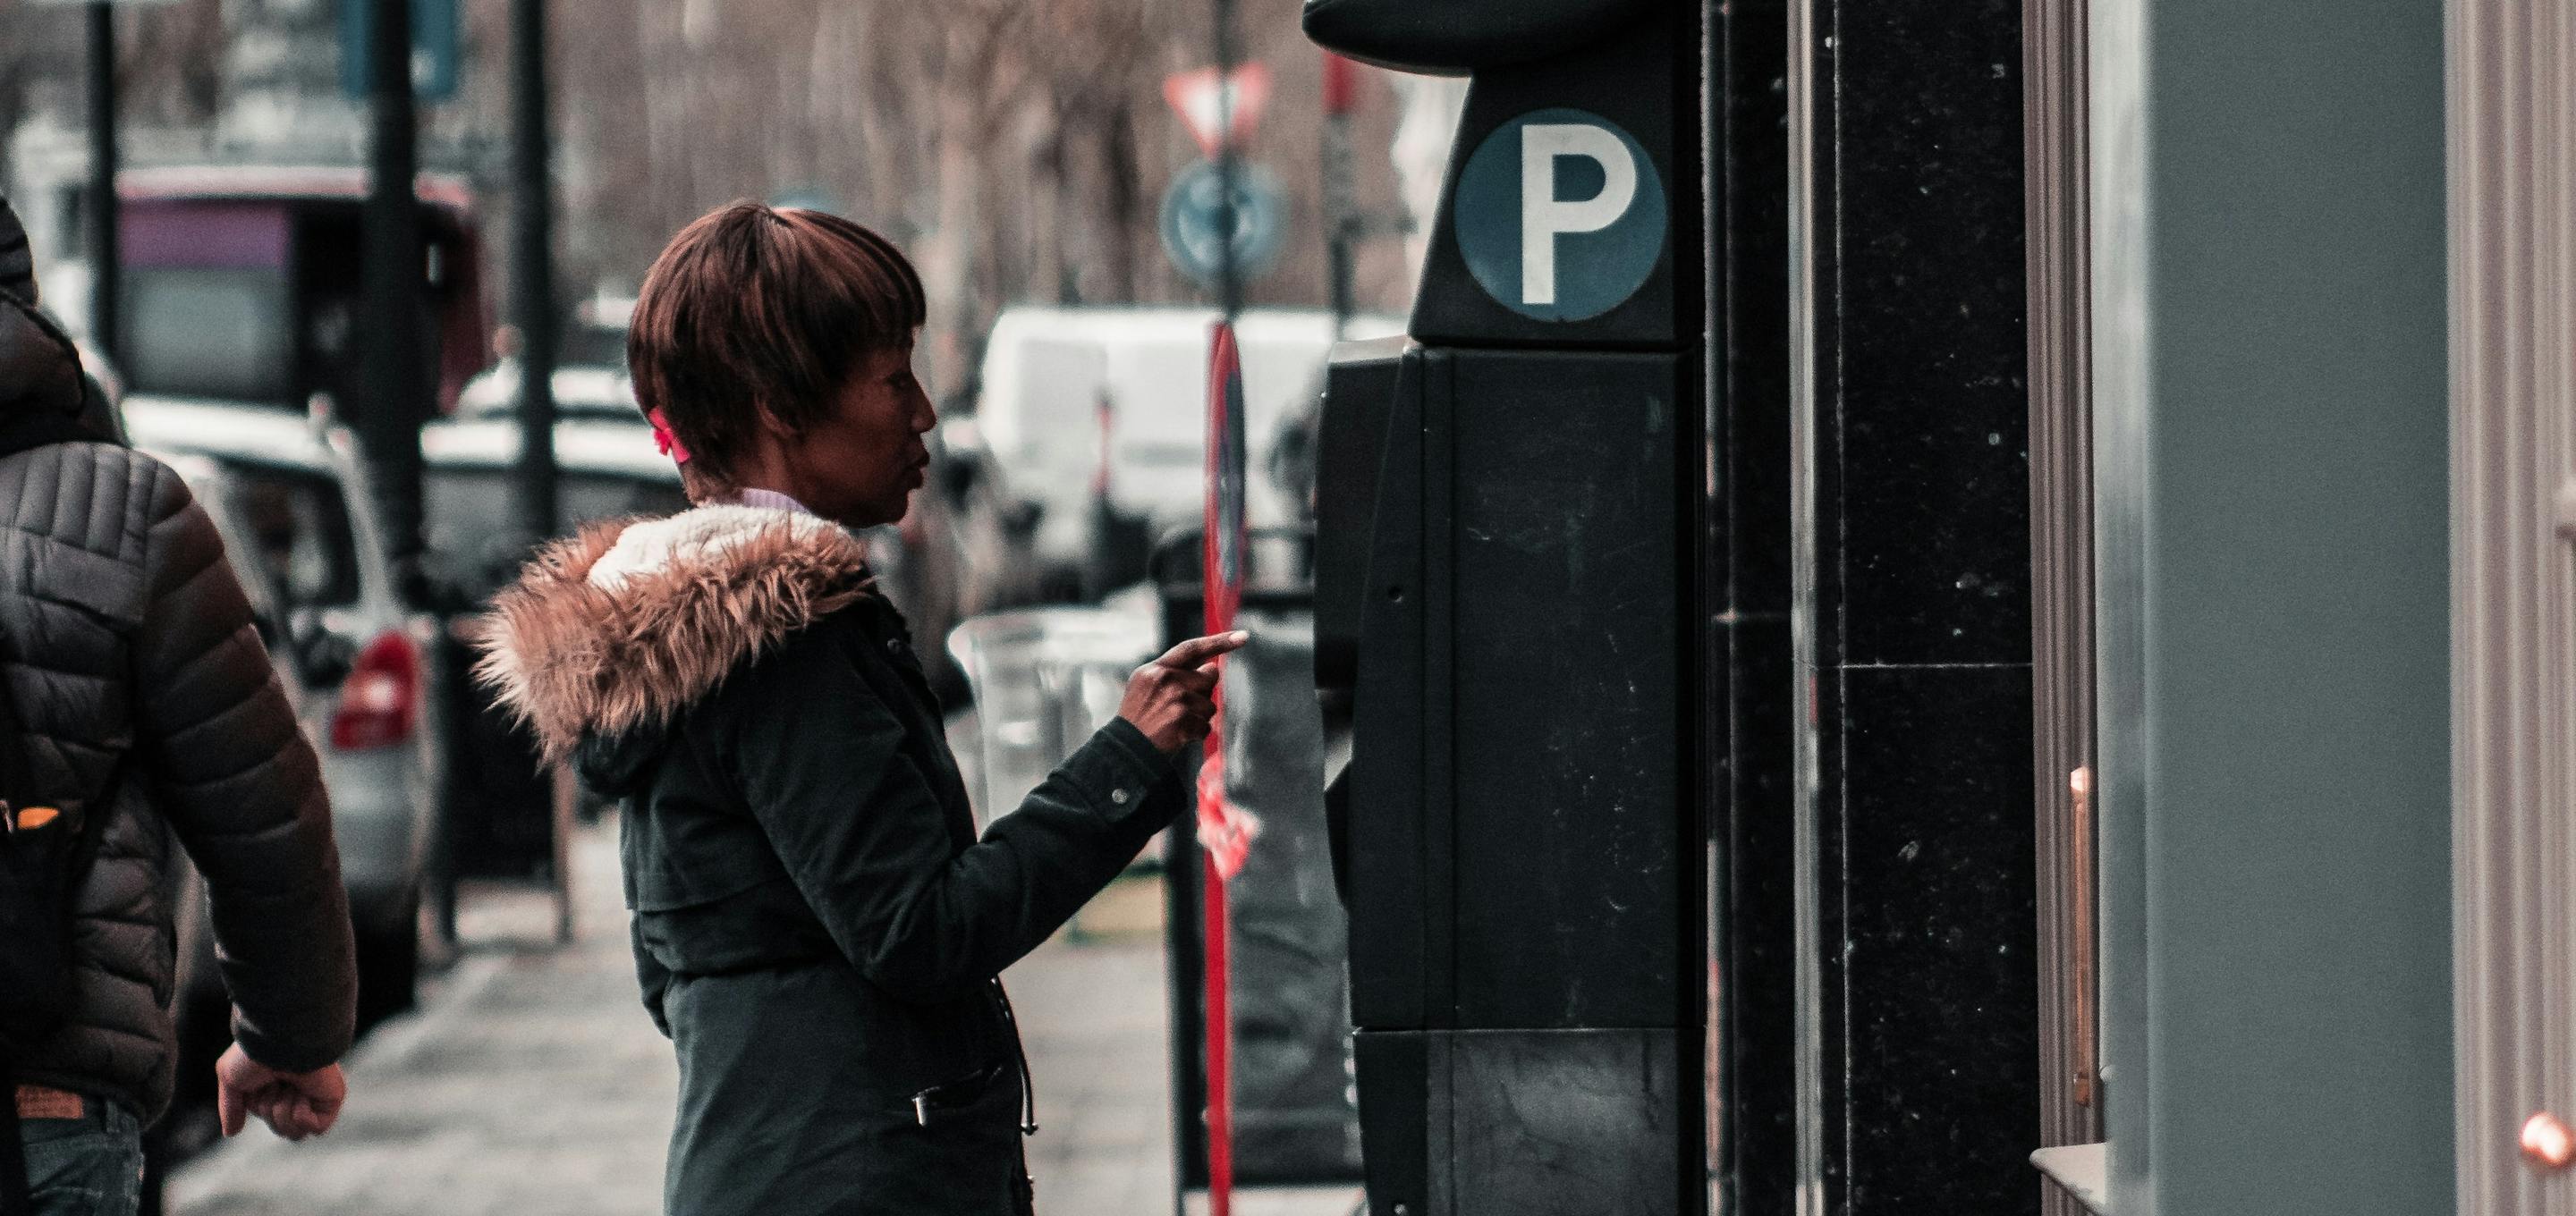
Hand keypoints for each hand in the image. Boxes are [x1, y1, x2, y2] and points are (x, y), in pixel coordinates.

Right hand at [216, 1043, 346, 1141]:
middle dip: (269, 1111)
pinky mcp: (331, 1100)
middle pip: (280, 1130)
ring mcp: (316, 1096)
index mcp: (277, 1085)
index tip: (259, 1083)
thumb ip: (231, 1108)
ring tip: (288, 1087)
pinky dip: (302, 1116)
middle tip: (274, 1085)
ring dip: (283, 1113)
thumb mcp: (231, 1080)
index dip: (257, 1107)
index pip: (266, 1117)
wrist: (280, 1043)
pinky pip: (317, 1130)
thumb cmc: (254, 1055)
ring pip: (295, 1133)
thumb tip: (231, 1133)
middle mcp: (298, 1091)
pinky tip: (302, 1093)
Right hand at [1118, 631, 1249, 755]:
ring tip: (1175, 725)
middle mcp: (1166, 679)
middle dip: (1203, 693)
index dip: (1220, 641)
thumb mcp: (1145, 686)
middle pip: (1208, 678)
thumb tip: (1213, 668)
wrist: (1125, 750)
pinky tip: (1178, 737)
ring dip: (1199, 718)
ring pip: (1209, 705)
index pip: (1192, 648)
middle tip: (1180, 708)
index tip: (1243, 636)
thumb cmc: (1139, 719)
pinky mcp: (1182, 720)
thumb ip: (1175, 673)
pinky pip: (1206, 727)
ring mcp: (1175, 699)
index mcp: (1156, 669)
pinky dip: (1196, 735)